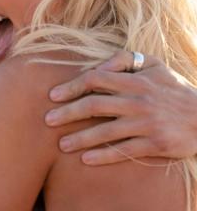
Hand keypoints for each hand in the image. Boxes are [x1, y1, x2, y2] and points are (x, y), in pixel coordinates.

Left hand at [44, 50, 196, 164]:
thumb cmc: (173, 89)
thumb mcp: (154, 65)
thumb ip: (124, 60)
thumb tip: (95, 66)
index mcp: (135, 79)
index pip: (95, 78)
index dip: (71, 86)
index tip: (53, 96)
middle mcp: (139, 100)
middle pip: (94, 105)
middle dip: (68, 113)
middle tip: (47, 120)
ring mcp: (147, 123)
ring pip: (106, 130)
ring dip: (81, 138)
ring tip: (62, 144)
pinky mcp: (156, 144)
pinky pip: (124, 150)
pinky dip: (104, 155)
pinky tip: (86, 159)